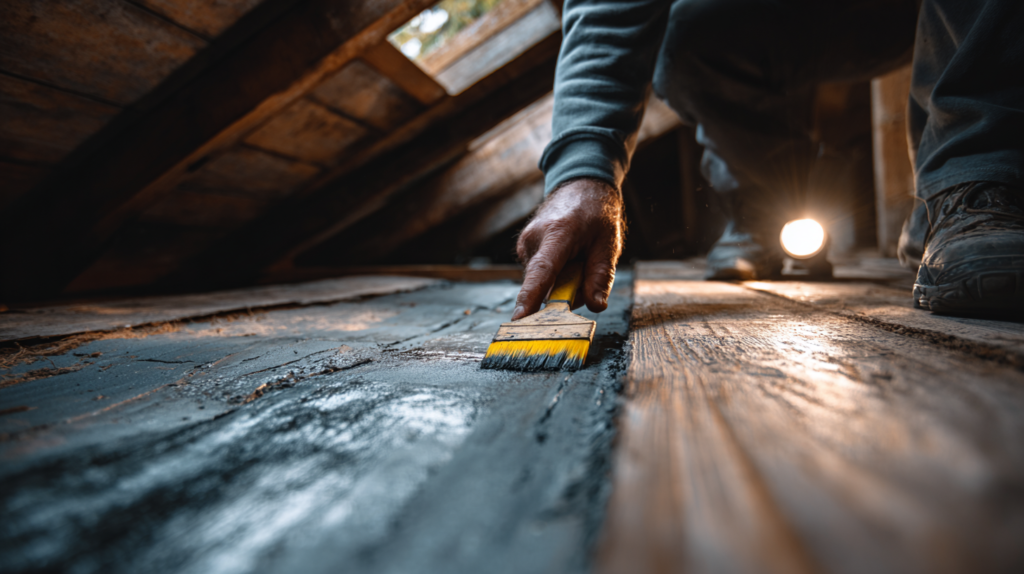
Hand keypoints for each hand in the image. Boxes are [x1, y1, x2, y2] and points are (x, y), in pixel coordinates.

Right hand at [512, 178, 623, 320]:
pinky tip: (566, 257)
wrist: (580, 186)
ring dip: (562, 281)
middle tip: (586, 268)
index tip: (519, 320)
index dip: (530, 299)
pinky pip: (540, 275)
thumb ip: (601, 276)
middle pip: (545, 285)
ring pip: (543, 283)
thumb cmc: (595, 213)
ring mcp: (525, 244)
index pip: (541, 273)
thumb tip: (596, 305)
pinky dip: (556, 274)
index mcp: (557, 234)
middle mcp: (534, 239)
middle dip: (567, 289)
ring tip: (577, 257)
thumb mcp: (608, 244)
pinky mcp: (524, 249)